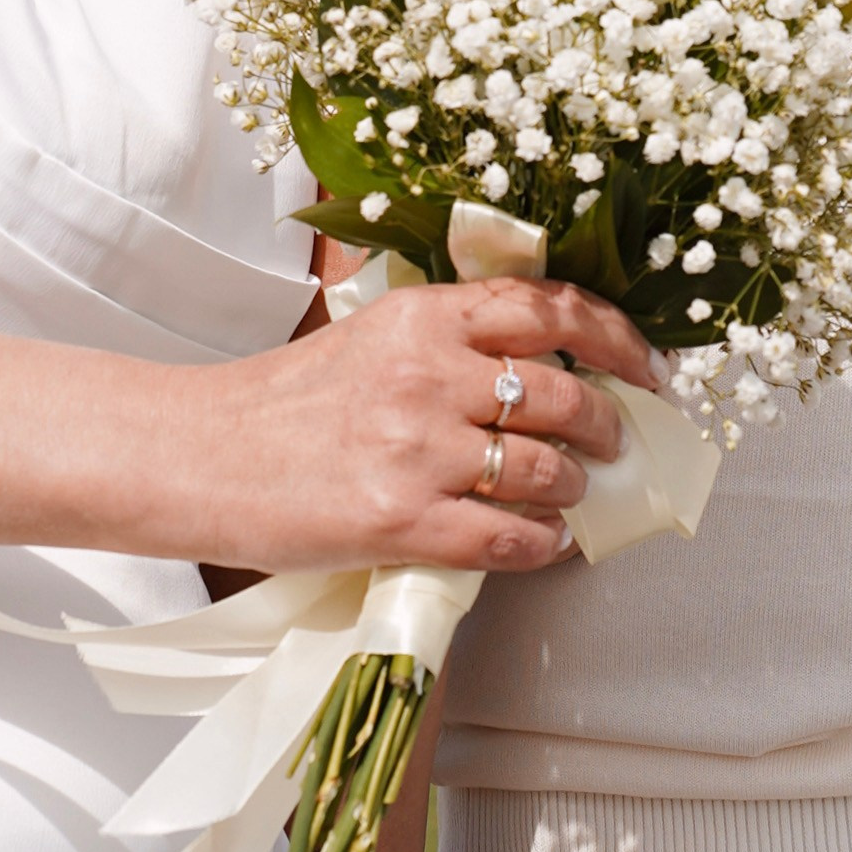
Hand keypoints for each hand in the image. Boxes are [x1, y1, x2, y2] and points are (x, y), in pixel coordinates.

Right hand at [195, 275, 657, 576]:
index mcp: (420, 315)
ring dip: (572, 488)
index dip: (616, 336)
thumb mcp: (369, 336)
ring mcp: (414, 449)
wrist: (201, 455)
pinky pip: (507, 538)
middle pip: (563, 393)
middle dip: (606, 425)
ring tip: (566, 495)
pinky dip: (542, 544)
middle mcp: (424, 373)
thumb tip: (544, 366)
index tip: (649, 367)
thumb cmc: (284, 401)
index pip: (548, 308)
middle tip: (612, 442)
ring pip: (544, 469)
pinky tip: (542, 542)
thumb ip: (447, 340)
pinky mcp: (399, 521)